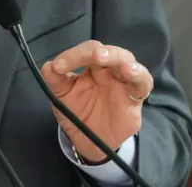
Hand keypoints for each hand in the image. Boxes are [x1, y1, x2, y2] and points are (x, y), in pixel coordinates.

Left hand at [41, 40, 152, 162]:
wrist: (89, 141)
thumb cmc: (78, 113)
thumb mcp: (61, 97)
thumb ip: (55, 81)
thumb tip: (47, 66)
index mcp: (92, 67)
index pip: (87, 51)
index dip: (74, 55)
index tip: (58, 66)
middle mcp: (110, 71)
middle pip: (111, 52)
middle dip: (101, 52)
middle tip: (93, 55)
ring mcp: (124, 83)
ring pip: (129, 62)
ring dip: (119, 59)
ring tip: (107, 59)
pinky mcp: (135, 99)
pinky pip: (143, 84)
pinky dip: (139, 76)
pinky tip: (130, 73)